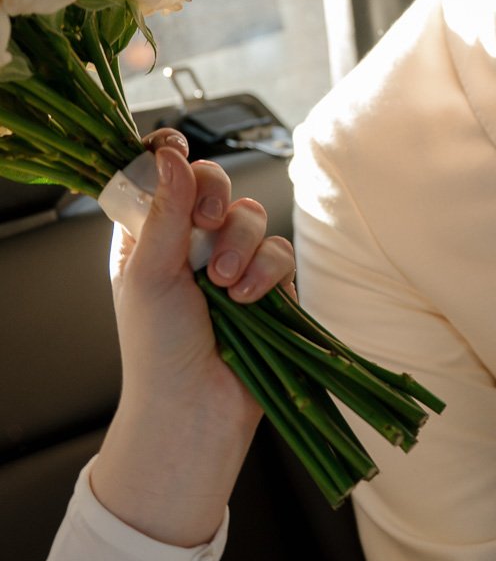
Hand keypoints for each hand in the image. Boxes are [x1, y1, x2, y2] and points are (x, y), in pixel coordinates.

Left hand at [92, 131, 295, 546]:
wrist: (197, 407)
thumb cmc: (157, 348)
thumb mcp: (149, 274)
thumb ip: (165, 212)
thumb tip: (171, 153)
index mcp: (150, 234)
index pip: (164, 174)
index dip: (174, 159)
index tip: (179, 154)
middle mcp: (191, 242)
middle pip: (216, 184)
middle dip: (214, 201)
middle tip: (205, 223)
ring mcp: (233, 262)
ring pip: (254, 217)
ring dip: (241, 246)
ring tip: (224, 286)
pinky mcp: (270, 286)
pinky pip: (281, 253)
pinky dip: (266, 273)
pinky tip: (249, 300)